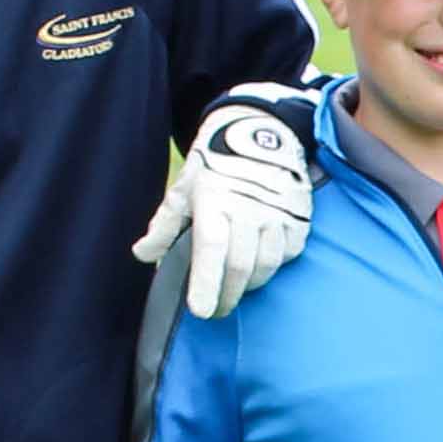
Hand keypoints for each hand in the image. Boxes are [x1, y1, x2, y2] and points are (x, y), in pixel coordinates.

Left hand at [133, 86, 321, 318]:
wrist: (262, 130)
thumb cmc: (217, 162)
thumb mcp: (185, 187)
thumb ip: (164, 225)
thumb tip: (143, 255)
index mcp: (215, 201)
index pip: (211, 249)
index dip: (206, 283)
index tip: (201, 311)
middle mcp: (249, 209)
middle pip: (240, 267)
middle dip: (225, 296)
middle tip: (214, 310)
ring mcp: (278, 215)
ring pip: (266, 265)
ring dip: (249, 284)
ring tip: (235, 287)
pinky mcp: (298, 218)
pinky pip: (287, 254)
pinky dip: (273, 266)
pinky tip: (259, 264)